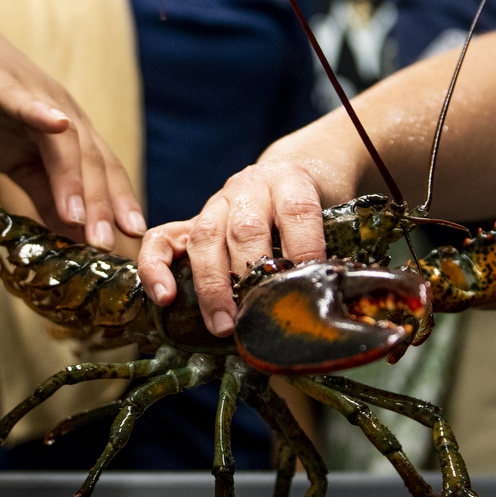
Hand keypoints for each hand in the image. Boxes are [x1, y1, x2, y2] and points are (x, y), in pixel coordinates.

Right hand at [0, 3, 146, 248]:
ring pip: (64, 140)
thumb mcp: (18, 162)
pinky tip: (55, 124)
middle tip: (105, 245)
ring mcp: (34, 96)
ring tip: (79, 218)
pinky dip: (41, 113)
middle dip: (101, 205)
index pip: (104, 172)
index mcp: (71, 134)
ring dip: (74, 179)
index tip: (135, 238)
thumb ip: (47, 196)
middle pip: (91, 161)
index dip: (120, 203)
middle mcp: (63, 113)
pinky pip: (23, 101)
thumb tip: (74, 237)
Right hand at [138, 160, 328, 335]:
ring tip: (222, 324)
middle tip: (258, 317)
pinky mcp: (190, 221)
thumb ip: (330, 248)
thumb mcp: (333, 215)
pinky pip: (162, 239)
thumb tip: (338, 299)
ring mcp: (215, 203)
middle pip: (246, 228)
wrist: (288, 172)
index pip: (297, 211)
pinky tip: (164, 296)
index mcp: (289, 180)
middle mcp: (248, 188)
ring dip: (212, 285)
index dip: (304, 245)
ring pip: (205, 238)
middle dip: (251, 276)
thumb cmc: (313, 205)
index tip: (310, 281)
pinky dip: (157, 267)